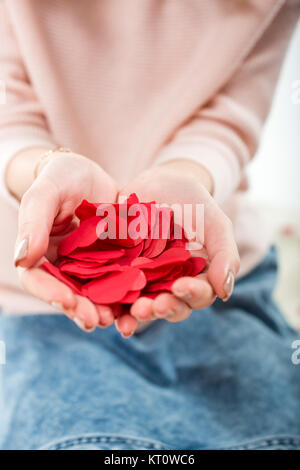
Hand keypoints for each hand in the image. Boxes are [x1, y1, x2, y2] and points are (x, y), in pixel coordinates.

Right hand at [14, 151, 117, 331]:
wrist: (92, 175)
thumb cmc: (63, 177)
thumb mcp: (47, 192)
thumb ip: (34, 221)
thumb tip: (22, 258)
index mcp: (39, 253)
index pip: (38, 279)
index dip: (50, 293)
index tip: (67, 301)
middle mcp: (62, 266)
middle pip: (67, 294)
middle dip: (80, 309)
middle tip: (94, 320)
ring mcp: (88, 268)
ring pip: (92, 294)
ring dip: (101, 309)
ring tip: (113, 319)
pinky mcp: (112, 264)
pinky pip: (117, 283)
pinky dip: (124, 296)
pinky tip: (134, 303)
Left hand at [117, 159, 239, 333]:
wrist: (160, 182)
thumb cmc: (193, 204)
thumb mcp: (215, 223)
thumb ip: (225, 254)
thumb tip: (224, 293)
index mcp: (196, 278)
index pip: (198, 294)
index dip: (191, 294)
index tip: (181, 286)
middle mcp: (170, 285)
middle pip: (171, 307)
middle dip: (164, 308)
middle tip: (154, 306)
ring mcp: (144, 281)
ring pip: (144, 306)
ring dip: (140, 314)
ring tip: (134, 312)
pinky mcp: (119, 272)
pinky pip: (117, 295)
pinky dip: (114, 308)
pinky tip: (110, 315)